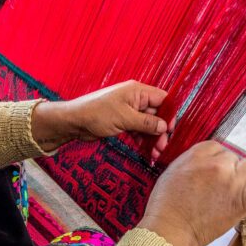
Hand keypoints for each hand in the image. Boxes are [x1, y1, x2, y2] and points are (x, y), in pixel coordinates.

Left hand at [31, 80, 171, 157]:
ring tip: (155, 153)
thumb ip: (147, 123)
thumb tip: (164, 127)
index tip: (170, 130)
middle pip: (157, 114)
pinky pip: (138, 130)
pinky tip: (146, 150)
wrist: (75, 121)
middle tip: (161, 147)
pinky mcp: (123, 121)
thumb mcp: (125, 118)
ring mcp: (129, 111)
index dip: (170, 114)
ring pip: (148, 124)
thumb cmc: (97, 114)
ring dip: (153, 138)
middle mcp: (135, 99)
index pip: (163, 99)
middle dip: (161, 131)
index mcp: (137, 91)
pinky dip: (143, 139)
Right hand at [137, 141, 245, 245]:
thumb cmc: (167, 205)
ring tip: (236, 186)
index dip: (216, 159)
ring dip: (245, 174)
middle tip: (219, 184)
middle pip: (234, 156)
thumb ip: (193, 161)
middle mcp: (217, 165)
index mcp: (197, 155)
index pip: (218, 147)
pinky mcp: (242, 201)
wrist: (171, 229)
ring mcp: (232, 182)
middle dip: (228, 168)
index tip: (212, 171)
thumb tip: (208, 160)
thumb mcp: (173, 171)